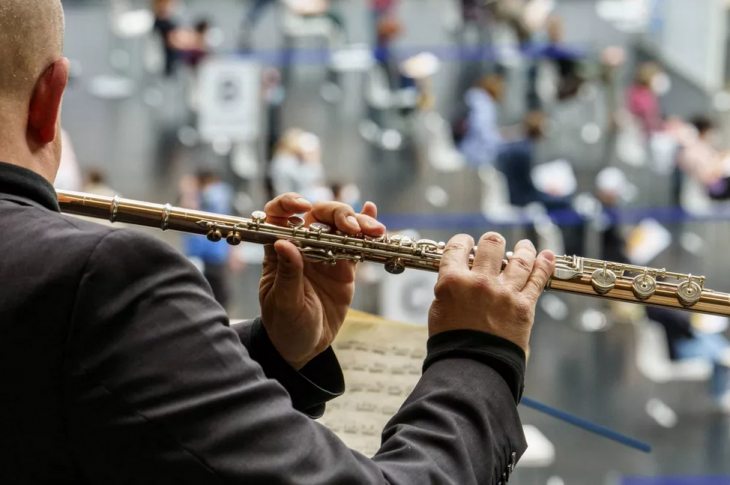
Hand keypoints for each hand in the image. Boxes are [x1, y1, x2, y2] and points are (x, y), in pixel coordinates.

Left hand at [259, 193, 385, 369]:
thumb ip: (288, 274)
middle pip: (318, 215)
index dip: (288, 203)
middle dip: (337, 214)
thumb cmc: (284, 325)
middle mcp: (302, 246)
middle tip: (352, 227)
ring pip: (340, 226)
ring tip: (373, 230)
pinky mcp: (344, 267)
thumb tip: (284, 244)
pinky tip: (373, 214)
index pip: (279, 215)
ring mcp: (325, 254)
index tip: (303, 207)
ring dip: (357, 222)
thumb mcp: (284, 302)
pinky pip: (356, 244)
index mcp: (279, 250)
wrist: (303, 347)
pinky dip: (365, 229)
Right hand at [428, 233, 554, 351]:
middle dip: (492, 241)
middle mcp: (480, 282)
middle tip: (493, 244)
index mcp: (453, 282)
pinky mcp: (524, 307)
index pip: (457, 247)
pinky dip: (544, 265)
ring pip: (519, 259)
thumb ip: (450, 289)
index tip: (466, 243)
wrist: (472, 368)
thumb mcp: (439, 310)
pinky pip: (537, 280)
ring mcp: (504, 293)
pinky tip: (547, 256)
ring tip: (525, 245)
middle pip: (491, 245)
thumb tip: (460, 276)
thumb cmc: (451, 343)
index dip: (462, 241)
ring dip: (523, 249)